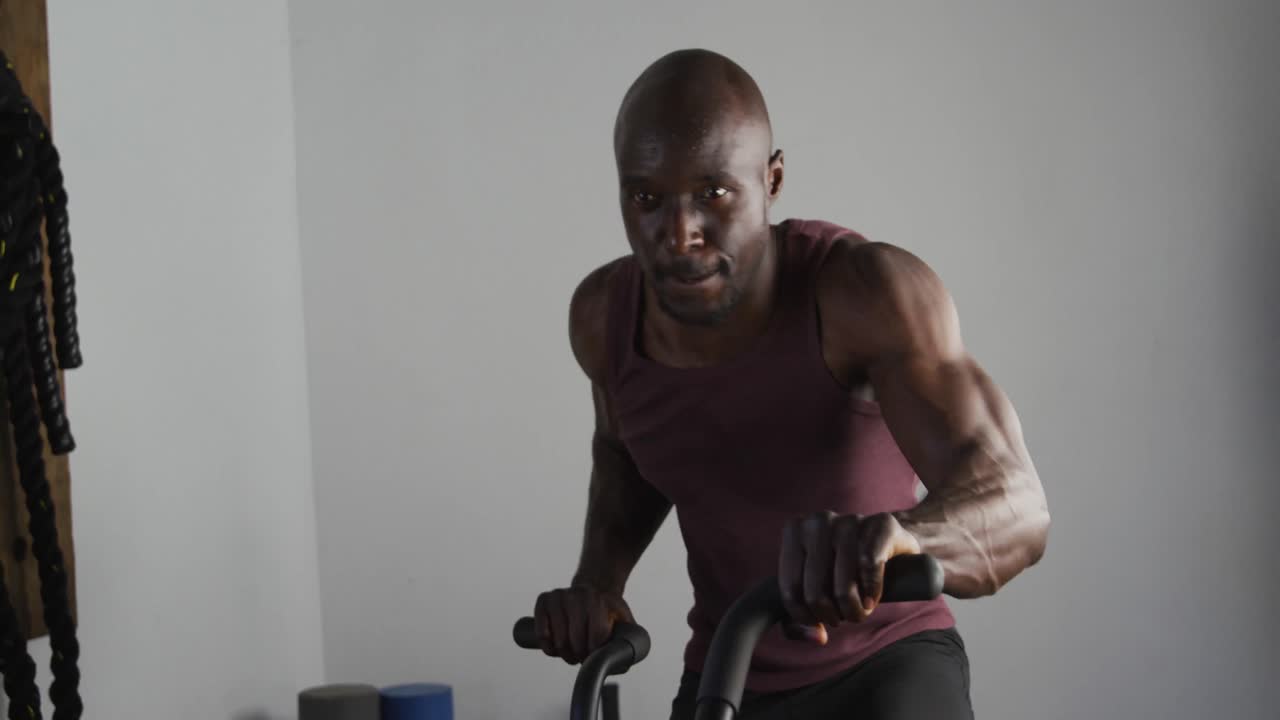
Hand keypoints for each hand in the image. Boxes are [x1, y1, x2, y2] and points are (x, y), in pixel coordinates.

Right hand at [533, 585, 633, 663]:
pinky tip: (556, 646)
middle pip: (576, 641)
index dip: (596, 653)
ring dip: (565, 653)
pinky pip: (542, 634)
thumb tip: (623, 660)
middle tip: (583, 656)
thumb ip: (629, 637)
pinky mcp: (543, 600)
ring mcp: (558, 596)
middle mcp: (577, 595)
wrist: (593, 587)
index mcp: (598, 600)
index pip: (596, 636)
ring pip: (558, 641)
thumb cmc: (609, 609)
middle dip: (580, 655)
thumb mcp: (624, 618)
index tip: (596, 655)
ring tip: (572, 652)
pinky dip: (548, 646)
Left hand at [778, 510, 920, 643]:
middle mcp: (819, 521)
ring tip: (859, 611)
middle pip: (815, 591)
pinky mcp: (881, 524)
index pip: (791, 589)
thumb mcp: (814, 590)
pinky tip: (872, 598)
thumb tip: (817, 637)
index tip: (819, 622)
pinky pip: (870, 567)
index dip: (805, 616)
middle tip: (843, 617)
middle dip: (831, 616)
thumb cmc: (843, 570)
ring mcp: (850, 520)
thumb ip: (797, 621)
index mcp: (795, 531)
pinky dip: (872, 592)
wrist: (888, 542)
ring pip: (843, 586)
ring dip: (854, 610)